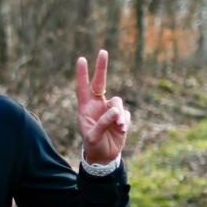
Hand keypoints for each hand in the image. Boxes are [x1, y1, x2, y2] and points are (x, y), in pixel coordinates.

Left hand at [75, 49, 130, 164]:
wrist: (104, 156)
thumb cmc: (93, 145)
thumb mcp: (93, 136)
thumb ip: (102, 123)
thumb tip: (115, 111)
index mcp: (85, 108)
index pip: (83, 88)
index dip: (82, 74)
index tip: (81, 59)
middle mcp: (97, 105)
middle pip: (101, 83)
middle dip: (101, 68)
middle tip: (102, 51)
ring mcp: (110, 110)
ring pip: (117, 102)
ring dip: (118, 114)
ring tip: (118, 127)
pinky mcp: (121, 117)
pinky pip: (125, 114)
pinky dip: (124, 122)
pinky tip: (121, 130)